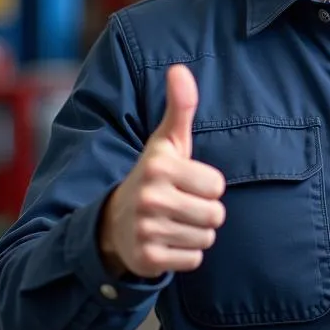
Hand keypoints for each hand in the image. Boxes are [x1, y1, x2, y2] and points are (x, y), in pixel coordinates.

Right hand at [99, 65, 225, 278]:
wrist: (113, 224)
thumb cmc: (153, 177)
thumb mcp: (166, 142)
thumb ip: (180, 107)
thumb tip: (179, 69)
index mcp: (159, 166)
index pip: (217, 186)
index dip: (207, 186)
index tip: (186, 183)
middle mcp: (150, 196)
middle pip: (215, 214)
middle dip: (204, 212)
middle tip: (180, 206)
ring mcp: (146, 229)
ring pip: (206, 238)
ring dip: (195, 233)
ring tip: (173, 222)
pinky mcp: (147, 258)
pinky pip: (193, 260)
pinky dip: (185, 255)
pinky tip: (167, 242)